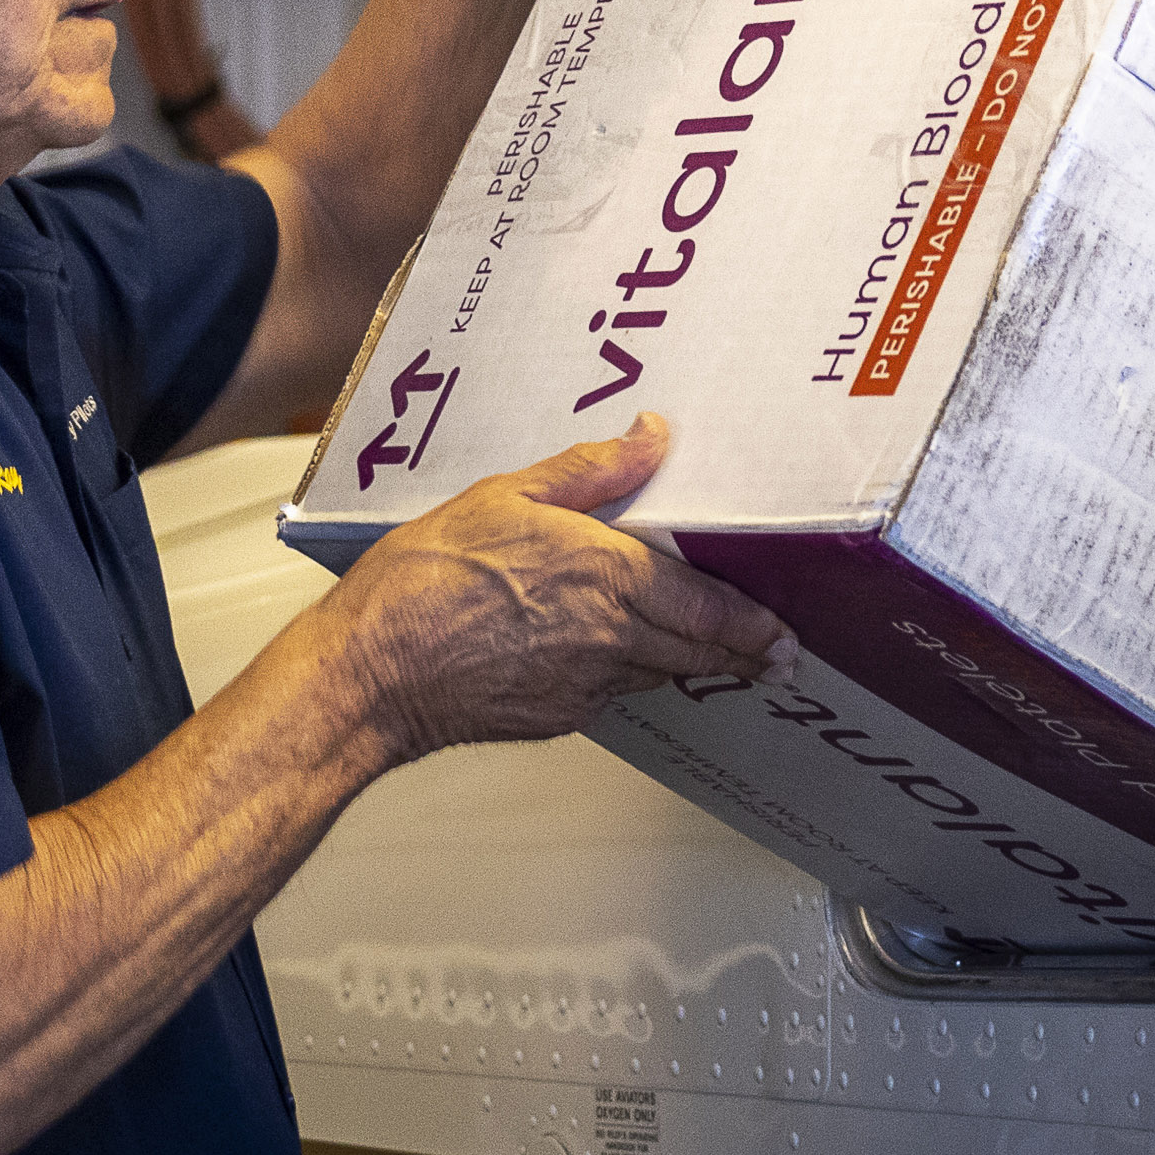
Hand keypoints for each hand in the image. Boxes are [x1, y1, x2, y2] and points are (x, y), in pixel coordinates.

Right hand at [327, 414, 788, 757]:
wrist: (373, 672)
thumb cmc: (426, 584)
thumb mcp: (507, 495)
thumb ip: (591, 470)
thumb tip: (651, 437)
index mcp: (611, 578)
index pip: (712, 610)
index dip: (755, 625)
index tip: (781, 631)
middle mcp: (613, 640)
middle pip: (702, 655)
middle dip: (746, 655)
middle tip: (775, 656)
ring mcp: (587, 686)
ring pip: (660, 676)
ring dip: (689, 666)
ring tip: (710, 656)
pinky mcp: (559, 716)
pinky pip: (612, 693)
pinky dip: (626, 676)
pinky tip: (613, 658)